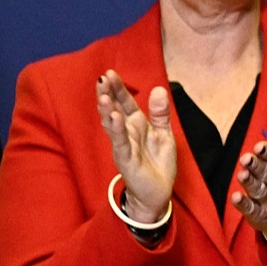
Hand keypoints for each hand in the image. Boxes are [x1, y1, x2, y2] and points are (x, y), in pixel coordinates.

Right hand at [98, 72, 175, 223]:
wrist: (158, 192)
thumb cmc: (158, 163)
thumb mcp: (164, 134)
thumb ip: (160, 113)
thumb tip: (159, 89)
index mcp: (137, 125)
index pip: (125, 103)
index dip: (118, 89)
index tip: (110, 73)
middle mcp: (127, 133)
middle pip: (114, 110)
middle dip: (108, 95)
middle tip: (101, 79)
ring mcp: (124, 145)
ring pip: (112, 125)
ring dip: (107, 111)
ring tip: (103, 97)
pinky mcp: (126, 159)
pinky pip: (120, 142)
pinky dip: (117, 130)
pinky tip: (113, 118)